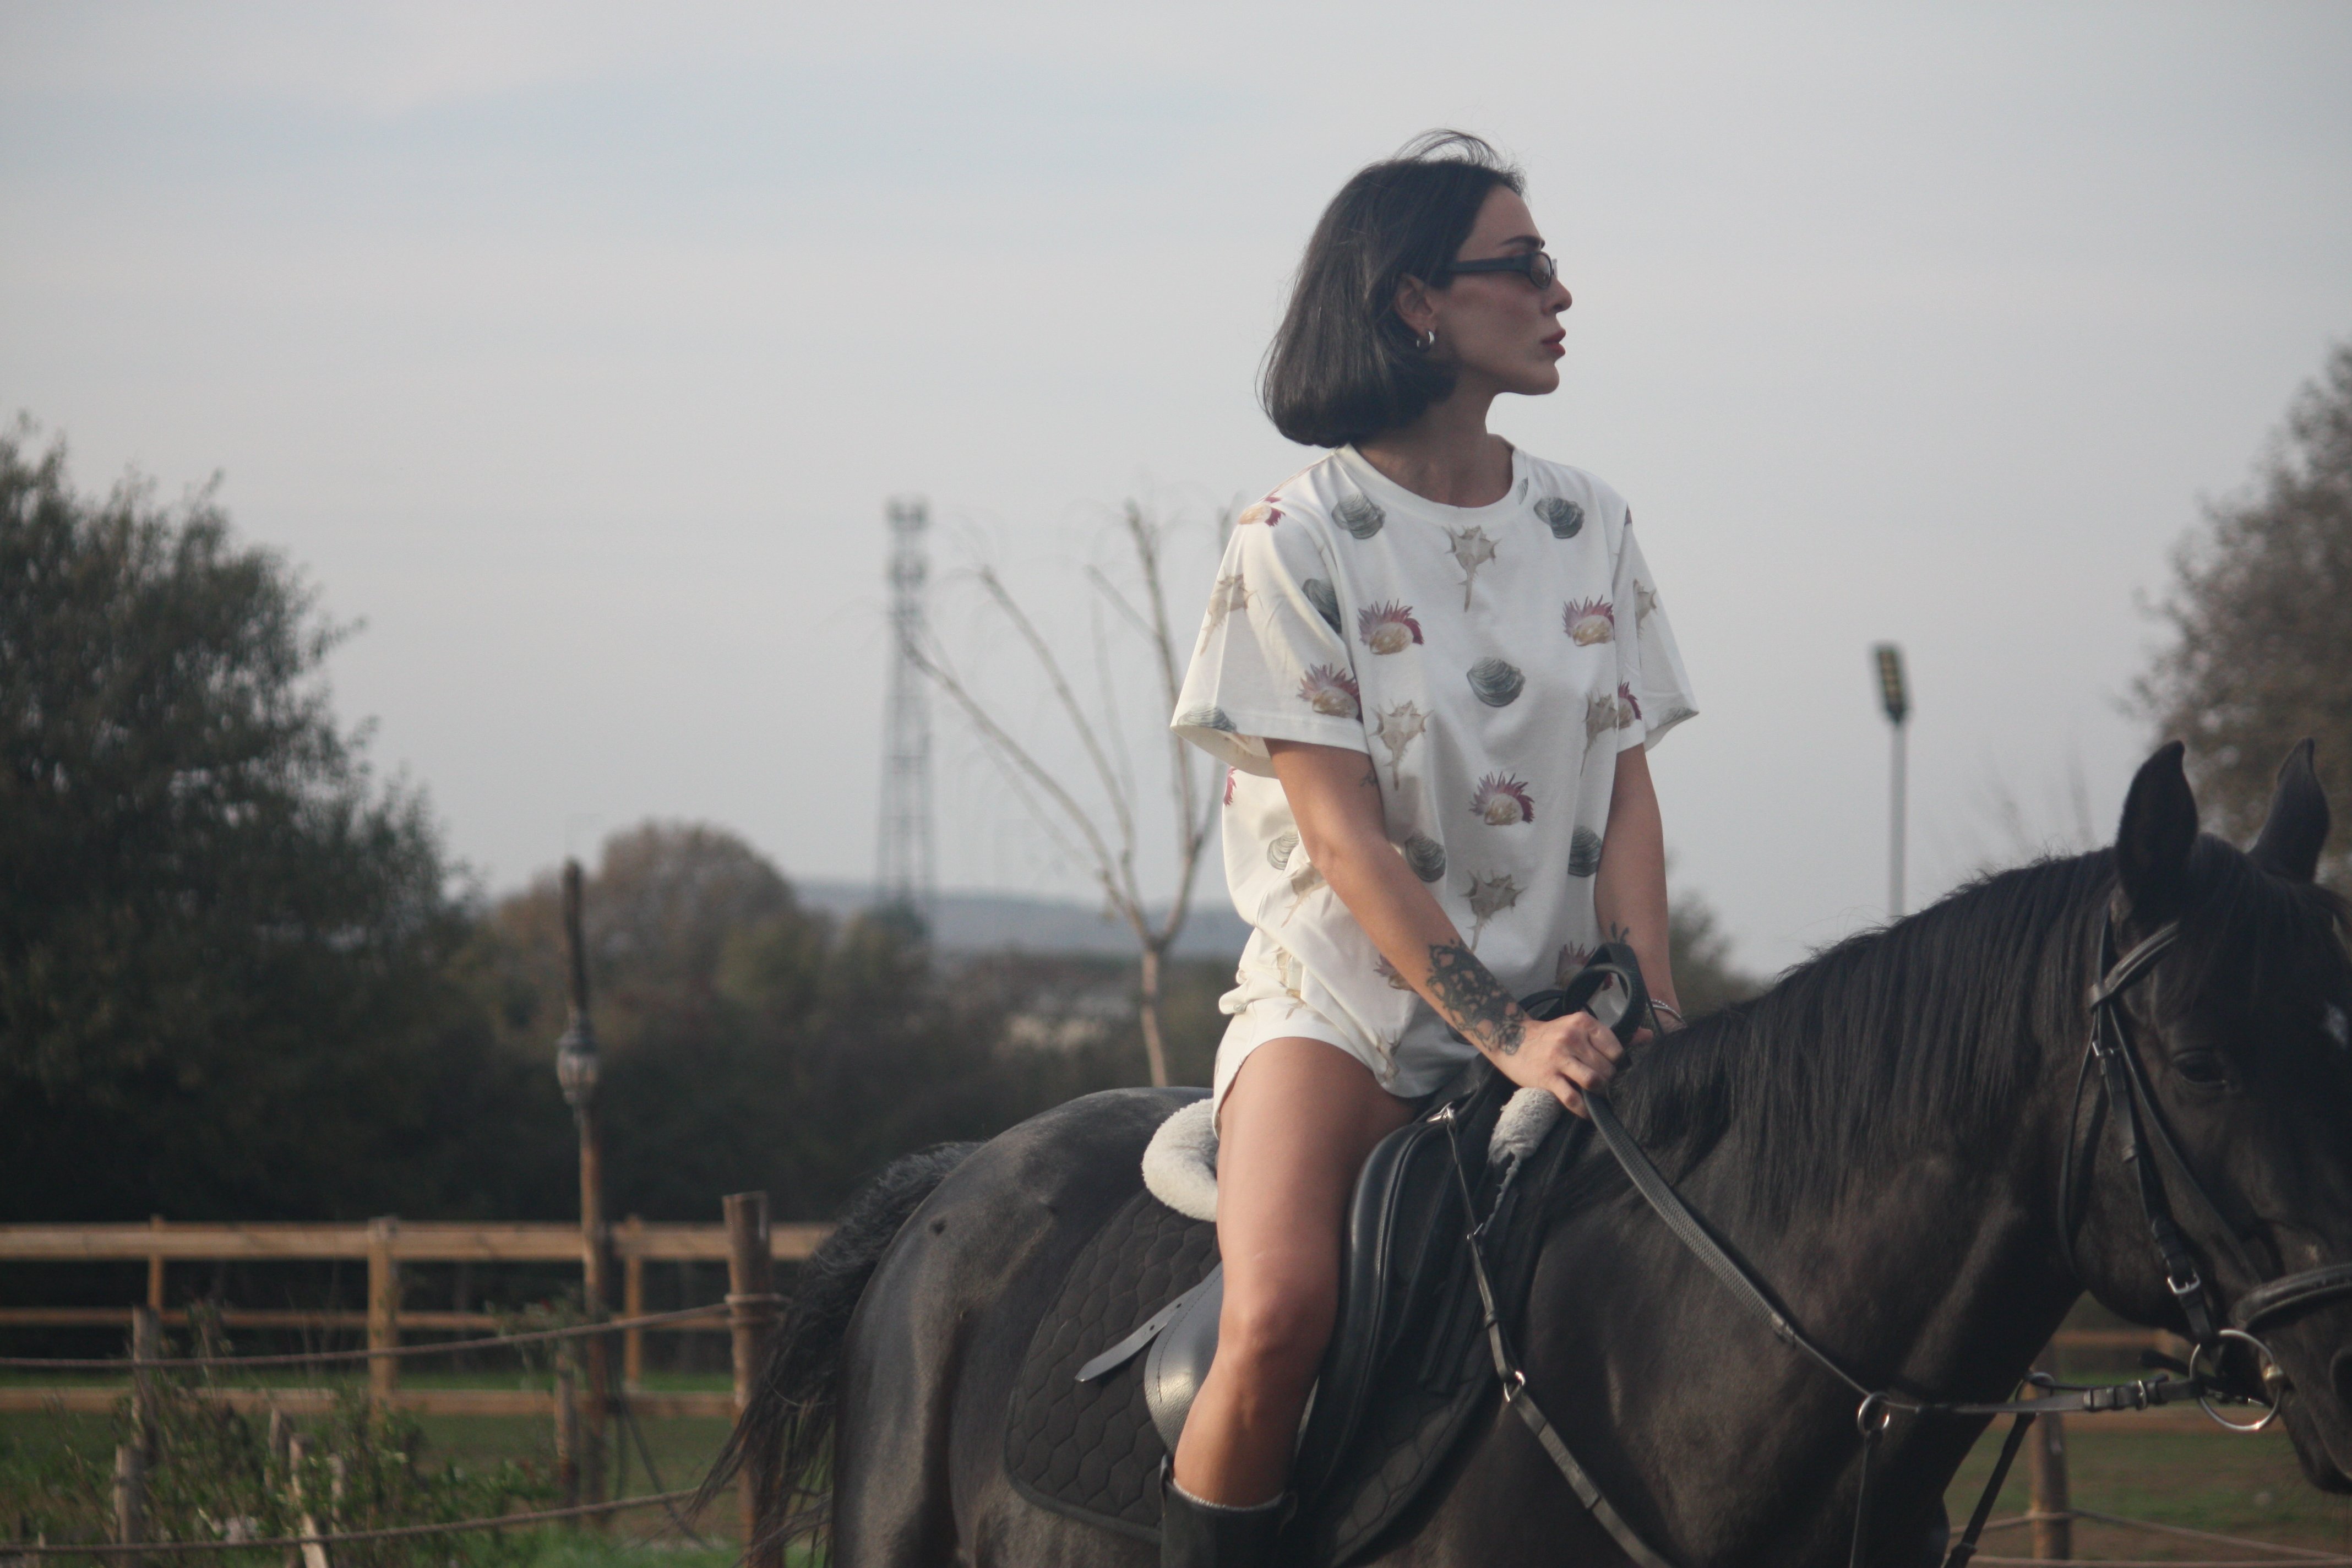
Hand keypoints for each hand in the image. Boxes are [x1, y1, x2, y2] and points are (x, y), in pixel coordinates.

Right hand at [1495, 1010, 1637, 1116]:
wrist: (1512, 1038)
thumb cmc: (1552, 1035)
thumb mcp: (1579, 1027)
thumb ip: (1612, 1035)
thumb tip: (1649, 1036)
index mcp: (1583, 1023)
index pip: (1615, 1050)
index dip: (1616, 1064)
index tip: (1610, 1068)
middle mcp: (1572, 1038)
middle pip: (1606, 1068)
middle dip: (1608, 1081)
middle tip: (1604, 1086)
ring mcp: (1559, 1058)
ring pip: (1594, 1082)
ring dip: (1599, 1093)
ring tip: (1596, 1095)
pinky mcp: (1547, 1077)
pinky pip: (1572, 1098)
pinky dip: (1583, 1109)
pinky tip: (1587, 1112)